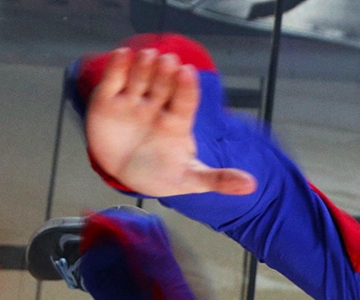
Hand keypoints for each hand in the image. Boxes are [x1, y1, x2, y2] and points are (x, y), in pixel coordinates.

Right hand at [84, 47, 256, 197]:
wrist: (125, 176)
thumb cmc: (161, 174)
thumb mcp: (190, 180)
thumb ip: (218, 180)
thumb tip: (251, 185)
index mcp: (177, 121)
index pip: (185, 101)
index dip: (185, 87)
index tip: (187, 73)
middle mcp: (157, 106)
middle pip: (163, 86)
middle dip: (165, 73)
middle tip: (169, 61)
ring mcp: (133, 102)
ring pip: (139, 79)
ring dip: (143, 67)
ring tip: (147, 55)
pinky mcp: (108, 101)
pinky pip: (113, 82)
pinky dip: (117, 68)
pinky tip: (122, 54)